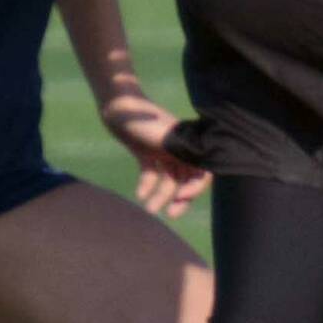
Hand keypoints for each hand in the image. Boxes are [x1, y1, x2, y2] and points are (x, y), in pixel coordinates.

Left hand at [100, 92, 209, 218]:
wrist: (118, 108)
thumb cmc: (144, 121)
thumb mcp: (167, 138)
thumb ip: (185, 151)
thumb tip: (204, 168)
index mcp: (190, 143)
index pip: (204, 169)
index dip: (197, 186)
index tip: (183, 196)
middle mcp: (180, 148)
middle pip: (187, 178)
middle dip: (181, 198)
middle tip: (172, 214)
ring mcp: (162, 151)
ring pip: (168, 179)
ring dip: (161, 195)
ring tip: (149, 210)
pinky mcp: (146, 153)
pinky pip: (151, 174)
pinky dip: (147, 185)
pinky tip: (140, 195)